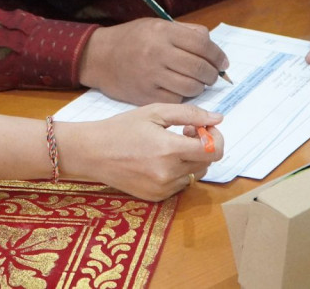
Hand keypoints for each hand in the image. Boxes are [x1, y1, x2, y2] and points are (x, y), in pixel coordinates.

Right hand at [58, 104, 223, 199]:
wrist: (92, 152)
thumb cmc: (121, 128)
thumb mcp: (154, 112)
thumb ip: (189, 114)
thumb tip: (218, 118)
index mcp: (169, 149)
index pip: (214, 151)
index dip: (216, 137)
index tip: (205, 128)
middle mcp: (168, 173)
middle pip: (207, 163)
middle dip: (202, 145)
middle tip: (184, 132)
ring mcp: (162, 188)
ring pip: (195, 174)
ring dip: (191, 159)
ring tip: (169, 146)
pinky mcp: (156, 197)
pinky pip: (180, 184)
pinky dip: (177, 171)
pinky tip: (158, 159)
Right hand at [79, 19, 229, 104]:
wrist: (98, 57)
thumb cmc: (131, 40)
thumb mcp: (156, 25)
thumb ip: (185, 32)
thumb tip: (212, 47)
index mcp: (162, 32)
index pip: (203, 45)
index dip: (218, 56)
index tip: (222, 62)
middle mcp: (157, 52)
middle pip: (200, 68)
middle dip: (212, 74)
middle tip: (212, 75)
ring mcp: (151, 75)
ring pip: (191, 87)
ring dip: (200, 87)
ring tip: (196, 83)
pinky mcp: (145, 95)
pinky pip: (176, 100)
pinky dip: (183, 97)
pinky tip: (179, 90)